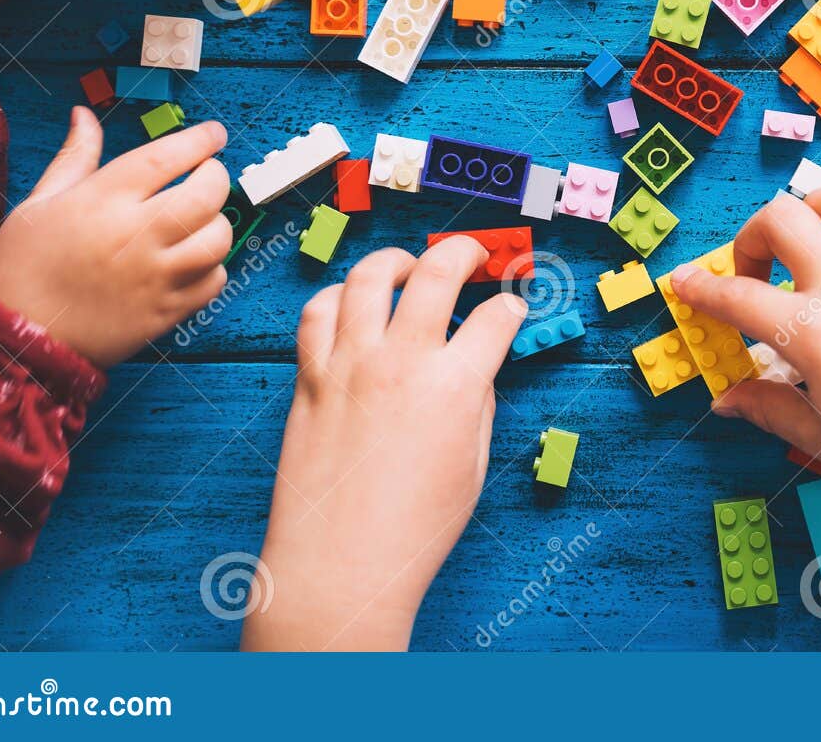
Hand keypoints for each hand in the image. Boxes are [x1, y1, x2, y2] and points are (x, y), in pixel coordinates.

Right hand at [0, 108, 230, 368]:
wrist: (17, 340)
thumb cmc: (22, 267)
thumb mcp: (39, 203)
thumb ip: (75, 157)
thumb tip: (84, 115)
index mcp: (103, 201)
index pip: (167, 157)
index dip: (199, 140)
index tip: (214, 134)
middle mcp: (136, 234)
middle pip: (207, 193)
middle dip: (217, 176)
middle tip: (208, 174)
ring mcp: (156, 276)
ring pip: (219, 239)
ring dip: (218, 222)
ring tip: (199, 220)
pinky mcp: (166, 312)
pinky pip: (214, 282)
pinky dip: (213, 268)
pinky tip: (192, 261)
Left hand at [241, 242, 526, 651]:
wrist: (339, 568)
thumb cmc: (412, 532)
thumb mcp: (472, 467)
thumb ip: (478, 405)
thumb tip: (474, 367)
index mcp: (455, 387)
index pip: (496, 318)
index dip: (511, 306)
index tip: (510, 307)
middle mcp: (401, 363)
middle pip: (438, 272)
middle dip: (465, 252)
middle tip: (473, 254)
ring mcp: (348, 366)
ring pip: (370, 277)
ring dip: (397, 261)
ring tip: (408, 267)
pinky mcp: (309, 379)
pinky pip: (318, 312)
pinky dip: (339, 296)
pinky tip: (353, 303)